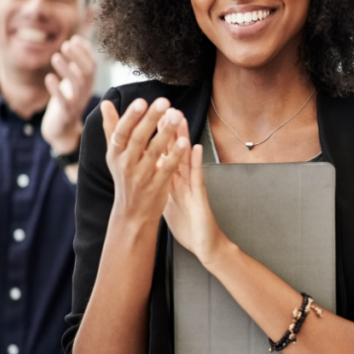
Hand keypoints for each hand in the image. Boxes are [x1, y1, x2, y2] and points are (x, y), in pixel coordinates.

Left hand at [42, 36, 96, 153]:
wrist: (62, 129)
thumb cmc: (66, 100)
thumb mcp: (73, 80)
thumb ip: (77, 62)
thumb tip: (78, 39)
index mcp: (88, 83)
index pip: (92, 65)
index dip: (84, 52)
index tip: (74, 39)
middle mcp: (86, 91)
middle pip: (87, 72)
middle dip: (78, 57)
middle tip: (65, 44)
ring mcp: (77, 102)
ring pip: (77, 84)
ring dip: (67, 70)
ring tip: (55, 57)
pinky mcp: (66, 112)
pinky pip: (64, 100)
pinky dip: (56, 88)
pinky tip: (49, 78)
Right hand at [102, 98, 186, 226]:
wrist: (131, 213)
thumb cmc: (125, 176)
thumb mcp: (115, 154)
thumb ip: (112, 128)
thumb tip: (106, 103)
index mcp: (115, 153)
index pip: (121, 132)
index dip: (130, 117)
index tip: (141, 101)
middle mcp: (126, 164)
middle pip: (138, 139)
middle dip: (151, 119)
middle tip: (164, 101)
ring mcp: (141, 176)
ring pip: (154, 152)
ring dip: (166, 133)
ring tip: (177, 116)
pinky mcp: (156, 186)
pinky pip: (167, 169)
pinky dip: (175, 156)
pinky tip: (186, 142)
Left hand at [163, 119, 228, 266]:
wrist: (205, 245)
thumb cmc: (188, 225)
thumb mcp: (170, 203)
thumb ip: (162, 188)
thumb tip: (149, 178)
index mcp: (173, 181)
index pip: (164, 155)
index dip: (156, 138)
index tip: (148, 119)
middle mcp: (183, 179)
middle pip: (175, 151)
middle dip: (169, 130)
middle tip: (164, 108)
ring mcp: (193, 186)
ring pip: (187, 158)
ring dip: (184, 138)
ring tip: (180, 118)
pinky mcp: (200, 196)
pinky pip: (197, 177)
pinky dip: (197, 162)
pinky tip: (195, 148)